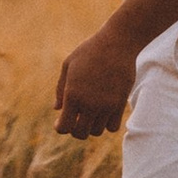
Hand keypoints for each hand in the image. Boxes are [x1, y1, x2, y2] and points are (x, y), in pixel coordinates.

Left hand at [54, 23, 139, 137]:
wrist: (117, 43)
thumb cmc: (89, 51)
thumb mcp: (68, 65)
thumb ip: (61, 89)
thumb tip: (57, 109)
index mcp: (73, 94)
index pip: (64, 127)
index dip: (60, 127)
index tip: (61, 122)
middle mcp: (89, 104)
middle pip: (80, 134)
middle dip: (75, 130)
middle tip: (75, 119)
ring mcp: (106, 106)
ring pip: (96, 132)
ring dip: (91, 126)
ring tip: (90, 114)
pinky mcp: (120, 105)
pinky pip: (112, 127)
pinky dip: (107, 124)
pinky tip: (103, 113)